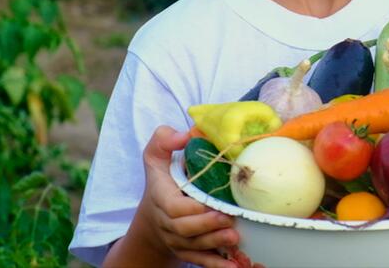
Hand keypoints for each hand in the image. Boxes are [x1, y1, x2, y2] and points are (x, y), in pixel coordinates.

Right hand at [138, 125, 240, 267]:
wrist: (153, 215)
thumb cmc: (162, 180)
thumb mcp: (156, 156)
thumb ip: (164, 140)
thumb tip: (184, 135)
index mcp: (161, 198)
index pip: (174, 208)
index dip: (193, 209)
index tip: (214, 204)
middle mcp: (167, 222)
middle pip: (185, 230)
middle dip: (207, 226)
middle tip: (230, 221)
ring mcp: (176, 239)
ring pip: (194, 247)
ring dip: (214, 244)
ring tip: (235, 238)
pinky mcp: (187, 250)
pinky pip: (199, 261)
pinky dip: (216, 265)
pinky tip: (234, 267)